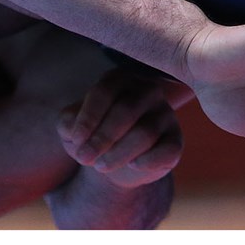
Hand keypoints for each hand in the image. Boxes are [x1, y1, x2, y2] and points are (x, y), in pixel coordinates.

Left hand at [57, 69, 183, 188]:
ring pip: (145, 132)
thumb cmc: (93, 135)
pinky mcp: (176, 139)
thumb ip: (68, 123)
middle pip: (126, 110)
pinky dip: (147, 161)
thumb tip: (75, 130)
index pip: (104, 91)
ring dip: (118, 153)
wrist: (116, 161)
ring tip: (100, 166)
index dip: (88, 117)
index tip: (76, 141)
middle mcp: (147, 90)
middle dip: (102, 138)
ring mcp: (165, 113)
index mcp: (120, 78)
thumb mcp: (73, 128)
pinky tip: (133, 166)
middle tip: (84, 159)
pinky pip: (167, 150)